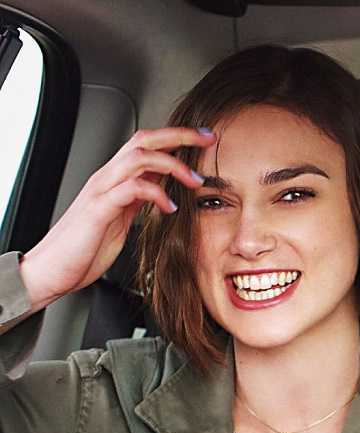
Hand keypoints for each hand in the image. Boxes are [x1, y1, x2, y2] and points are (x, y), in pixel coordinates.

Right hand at [18, 127, 215, 311]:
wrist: (51, 270)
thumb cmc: (84, 248)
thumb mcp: (121, 219)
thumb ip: (138, 201)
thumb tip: (163, 191)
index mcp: (114, 180)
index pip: (146, 145)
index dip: (176, 137)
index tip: (205, 138)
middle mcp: (107, 179)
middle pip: (144, 140)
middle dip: (179, 136)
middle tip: (208, 138)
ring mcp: (101, 191)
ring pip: (138, 157)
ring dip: (173, 165)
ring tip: (195, 180)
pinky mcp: (98, 210)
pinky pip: (131, 190)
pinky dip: (156, 193)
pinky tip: (170, 208)